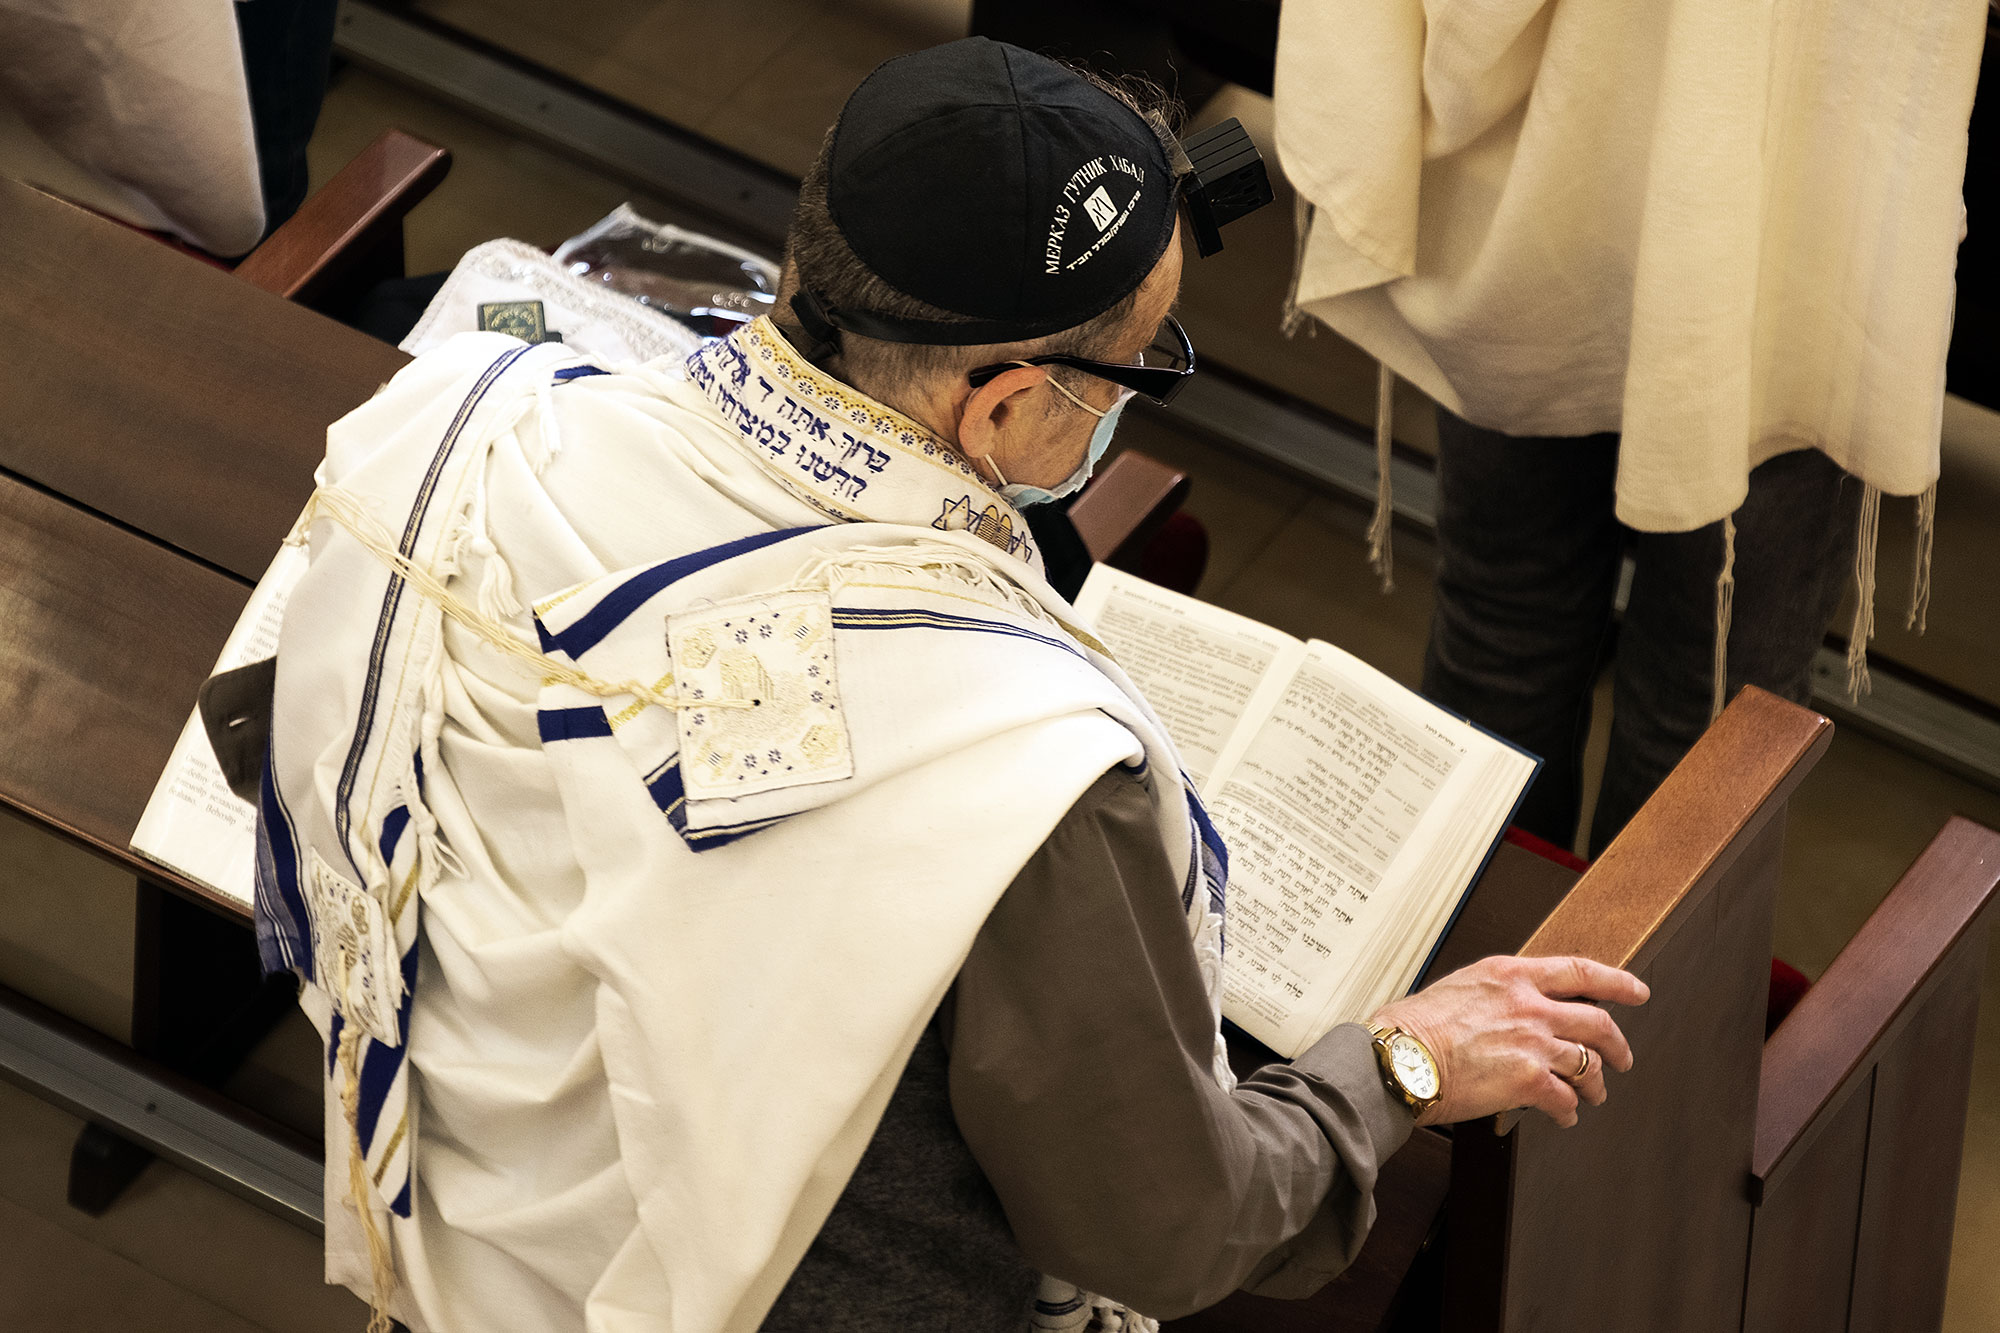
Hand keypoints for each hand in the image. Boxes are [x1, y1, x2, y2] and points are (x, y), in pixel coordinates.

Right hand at [1367, 955, 1648, 1128]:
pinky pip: (1566, 1099)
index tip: (1636, 991)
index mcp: (1510, 975)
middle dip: (1617, 1044)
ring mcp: (1533, 1042)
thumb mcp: (1461, 987)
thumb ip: (1497, 994)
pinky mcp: (1529, 1079)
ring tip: (1593, 1094)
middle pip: (1597, 1022)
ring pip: (1588, 1064)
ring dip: (1595, 1084)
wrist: (1399, 1058)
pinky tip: (1564, 1115)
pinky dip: (1569, 1111)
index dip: (1616, 982)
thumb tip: (1512, 1009)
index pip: (1579, 971)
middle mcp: (1529, 1005)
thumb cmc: (1414, 1027)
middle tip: (1622, 1057)